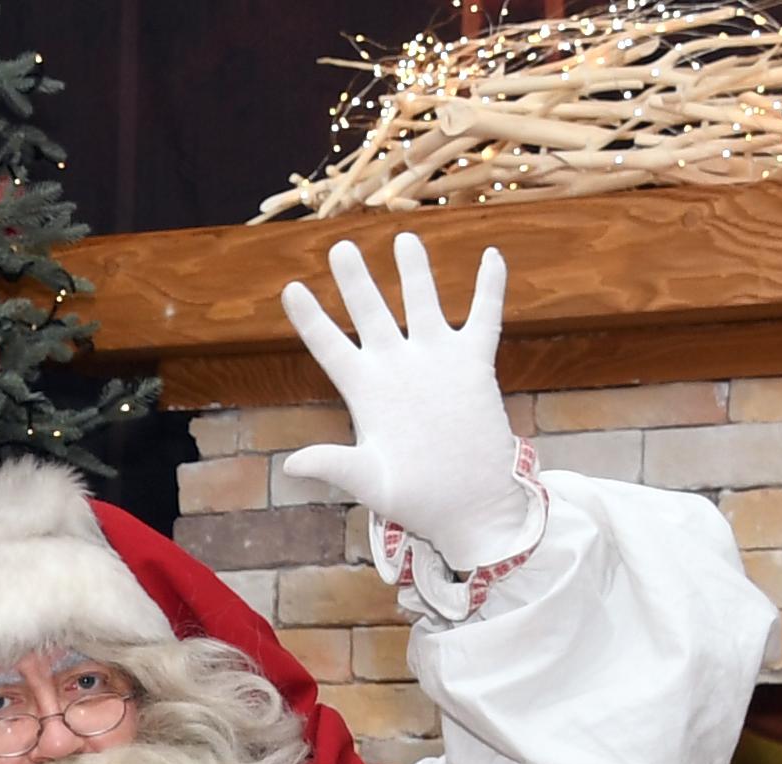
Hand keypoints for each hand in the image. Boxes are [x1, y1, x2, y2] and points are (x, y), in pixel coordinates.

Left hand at [278, 234, 539, 573]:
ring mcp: (435, 362)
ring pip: (423, 303)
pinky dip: (488, 288)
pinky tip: (491, 255)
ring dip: (415, 271)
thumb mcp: (372, 483)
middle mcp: (397, 368)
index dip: (310, 319)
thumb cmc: (417, 500)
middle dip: (356, 280)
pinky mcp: (474, 365)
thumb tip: (291, 465)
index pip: (330, 347)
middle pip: (371, 313)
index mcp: (365, 392)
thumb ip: (335, 466)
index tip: (291, 289)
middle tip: (340, 246)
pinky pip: (483, 317)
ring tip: (404, 237)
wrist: (471, 507)